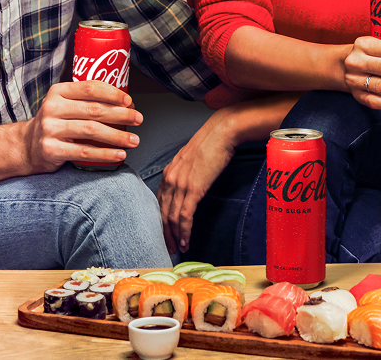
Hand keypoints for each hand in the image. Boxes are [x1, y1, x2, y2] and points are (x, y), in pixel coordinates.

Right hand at [23, 81, 141, 172]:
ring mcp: (50, 129)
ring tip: (133, 140)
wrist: (26, 146)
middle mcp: (52, 108)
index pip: (90, 88)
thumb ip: (86, 100)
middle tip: (138, 119)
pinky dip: (105, 154)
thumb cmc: (54, 123)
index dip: (113, 93)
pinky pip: (84, 152)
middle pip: (94, 110)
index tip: (129, 101)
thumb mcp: (64, 104)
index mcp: (58, 92)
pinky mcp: (51, 150)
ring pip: (91, 131)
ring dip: (117, 136)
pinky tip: (119, 154)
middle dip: (121, 115)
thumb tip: (125, 103)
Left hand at [157, 117, 236, 253]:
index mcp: (168, 173)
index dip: (161, 220)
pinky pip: (185, 215)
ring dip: (175, 236)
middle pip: (162, 213)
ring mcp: (180, 184)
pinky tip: (186, 240)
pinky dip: (184, 230)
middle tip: (168, 247)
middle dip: (164, 233)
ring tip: (179, 248)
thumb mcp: (191, 160)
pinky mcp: (193, 189)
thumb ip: (185, 175)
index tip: (165, 232)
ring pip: (172, 217)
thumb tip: (188, 189)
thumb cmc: (210, 144)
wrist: (221, 133)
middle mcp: (170, 179)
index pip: (159, 202)